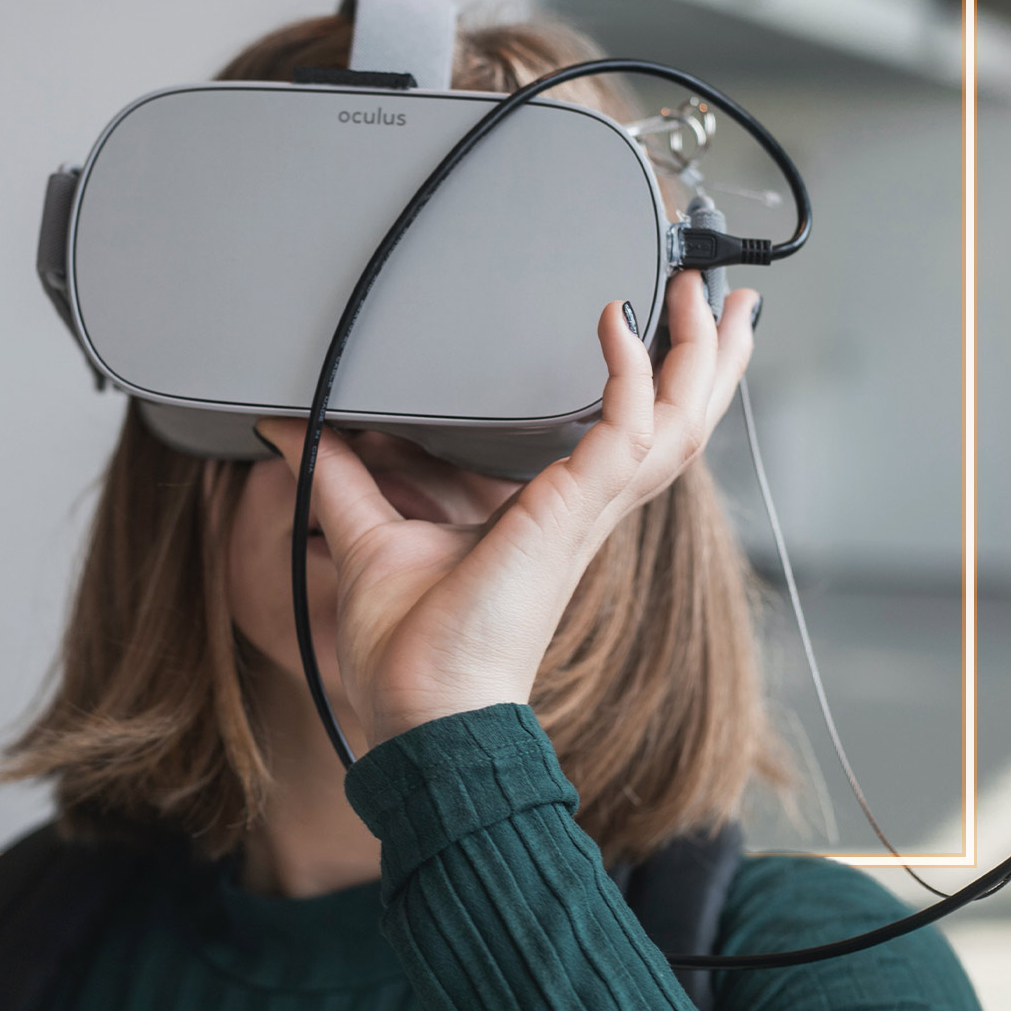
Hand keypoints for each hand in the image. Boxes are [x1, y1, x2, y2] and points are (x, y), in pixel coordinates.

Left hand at [256, 271, 758, 751]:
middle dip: (709, 356)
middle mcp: (587, 509)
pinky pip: (624, 429)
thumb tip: (287, 427)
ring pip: (678, 422)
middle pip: (681, 422)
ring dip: (699, 355)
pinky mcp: (571, 514)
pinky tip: (615, 325)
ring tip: (709, 296)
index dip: (661, 382)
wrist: (423, 713)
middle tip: (724, 296)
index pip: (634, 436)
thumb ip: (337, 474)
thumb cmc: (410, 653)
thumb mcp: (370, 535)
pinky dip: (627, 375)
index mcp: (559, 514)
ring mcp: (586, 512)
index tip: (660, 324)